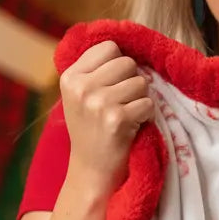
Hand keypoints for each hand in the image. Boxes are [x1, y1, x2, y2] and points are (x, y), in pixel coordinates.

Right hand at [60, 41, 154, 196]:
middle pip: (127, 63)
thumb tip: (124, 46)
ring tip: (127, 117)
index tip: (114, 87)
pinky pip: (148, 103)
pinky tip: (133, 128)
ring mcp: (98, 103)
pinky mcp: (116, 119)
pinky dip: (146, 116)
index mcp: (70, 77)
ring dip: (140, 101)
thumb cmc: (91, 133)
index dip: (119, 66)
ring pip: (140, 83)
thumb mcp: (81, 97)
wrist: (92, 174)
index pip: (110, 48)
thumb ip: (95, 71)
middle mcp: (81, 87)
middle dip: (132, 83)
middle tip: (122, 105)